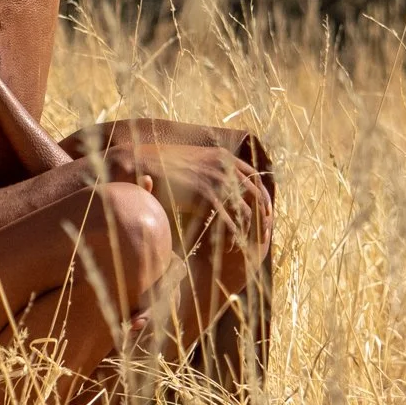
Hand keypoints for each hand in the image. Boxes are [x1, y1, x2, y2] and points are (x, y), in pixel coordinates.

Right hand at [102, 142, 271, 242]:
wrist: (140, 163)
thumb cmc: (161, 168)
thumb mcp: (191, 164)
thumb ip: (208, 172)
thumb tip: (219, 189)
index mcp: (223, 156)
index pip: (255, 177)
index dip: (262, 198)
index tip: (265, 215)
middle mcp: (224, 165)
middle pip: (256, 194)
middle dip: (262, 217)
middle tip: (261, 237)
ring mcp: (216, 179)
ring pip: (245, 211)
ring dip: (245, 231)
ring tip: (240, 247)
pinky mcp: (206, 194)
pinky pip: (228, 220)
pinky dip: (230, 236)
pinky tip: (225, 248)